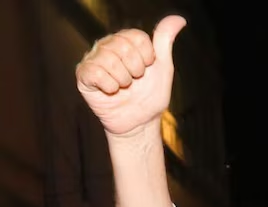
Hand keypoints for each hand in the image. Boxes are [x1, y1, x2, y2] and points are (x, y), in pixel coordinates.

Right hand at [76, 15, 185, 136]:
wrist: (140, 121)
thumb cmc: (150, 95)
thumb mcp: (163, 67)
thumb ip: (165, 40)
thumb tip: (179, 19)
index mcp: (126, 41)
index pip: (136, 37)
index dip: (147, 57)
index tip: (147, 68)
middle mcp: (107, 46)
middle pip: (123, 46)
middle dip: (136, 69)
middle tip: (135, 80)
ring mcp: (93, 60)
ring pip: (109, 59)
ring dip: (123, 79)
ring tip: (124, 87)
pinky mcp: (83, 76)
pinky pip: (94, 72)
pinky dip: (109, 85)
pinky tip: (111, 91)